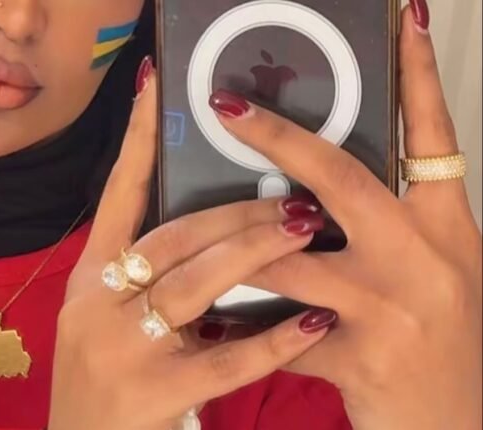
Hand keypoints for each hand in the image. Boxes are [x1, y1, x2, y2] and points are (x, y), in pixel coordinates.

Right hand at [48, 59, 335, 429]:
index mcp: (89, 280)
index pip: (116, 197)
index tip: (158, 91)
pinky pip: (223, 359)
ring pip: (196, 284)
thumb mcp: (108, 319)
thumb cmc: (104, 380)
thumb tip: (218, 233)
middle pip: (172, 238)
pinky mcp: (150, 394)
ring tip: (304, 230)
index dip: (138, 143)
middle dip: (235, 211)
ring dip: (256, 253)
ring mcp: (120, 348)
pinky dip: (272, 339)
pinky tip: (311, 322)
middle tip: (292, 194)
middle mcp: (96, 305)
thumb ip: (148, 278)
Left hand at [210, 7, 481, 429]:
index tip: (405, 21)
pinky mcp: (360, 357)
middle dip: (281, 139)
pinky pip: (279, 332)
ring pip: (292, 259)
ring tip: (192, 236)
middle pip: (343, 180)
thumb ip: (385, 226)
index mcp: (446, 228)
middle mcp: (425, 258)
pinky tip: (210, 324)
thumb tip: (311, 190)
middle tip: (227, 107)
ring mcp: (393, 308)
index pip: (434, 136)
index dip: (419, 77)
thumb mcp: (431, 270)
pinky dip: (241, 329)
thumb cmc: (438, 341)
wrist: (455, 427)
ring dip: (238, 249)